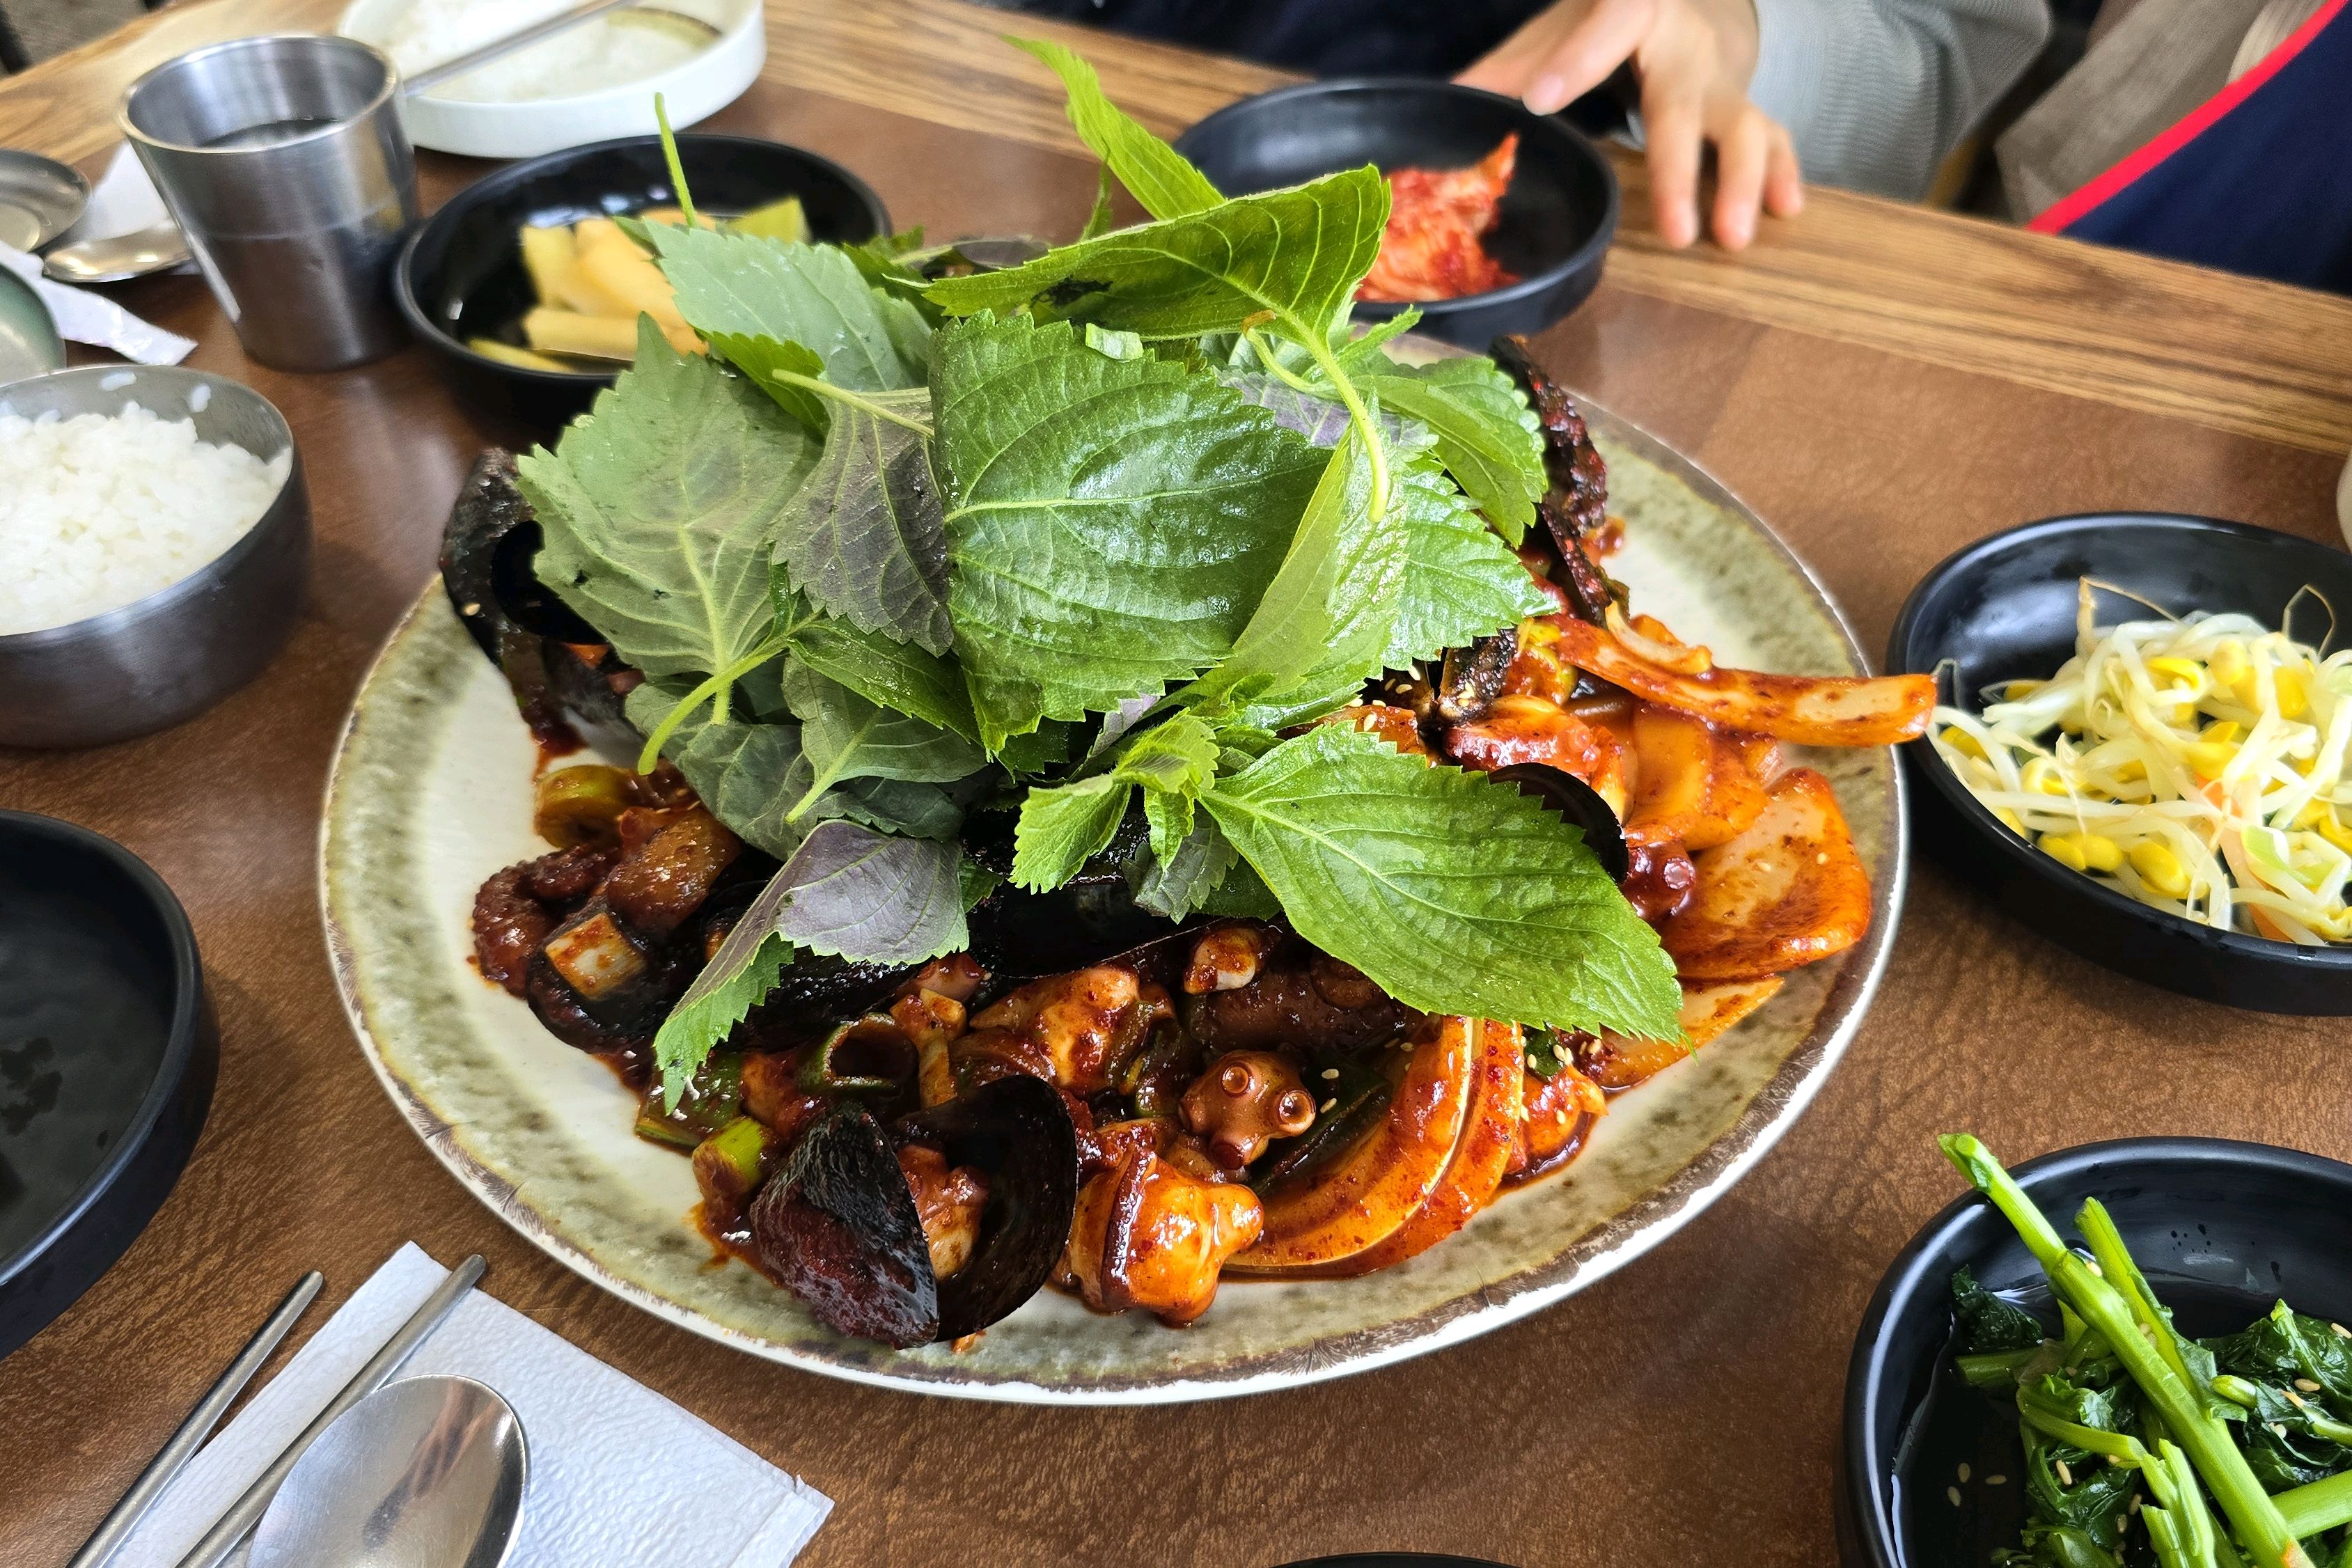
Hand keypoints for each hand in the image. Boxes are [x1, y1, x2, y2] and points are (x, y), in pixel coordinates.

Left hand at [1459, 0, 1802, 249]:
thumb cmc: (1611, 18)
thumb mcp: (1562, 26)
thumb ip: (1513, 65)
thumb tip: (1448, 103)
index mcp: (1632, 10)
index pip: (1606, 27)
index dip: (1574, 61)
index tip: (1539, 100)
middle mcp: (1683, 43)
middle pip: (1683, 105)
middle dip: (1680, 170)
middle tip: (1678, 233)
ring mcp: (1721, 77)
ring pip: (1742, 125)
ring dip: (1744, 183)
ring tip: (1734, 237)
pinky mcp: (1746, 101)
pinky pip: (1774, 134)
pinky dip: (1782, 172)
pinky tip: (1786, 211)